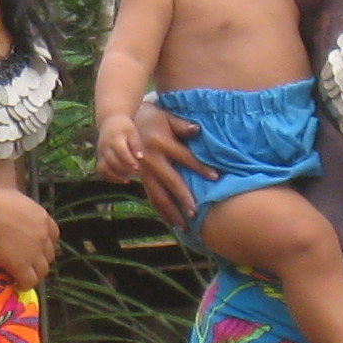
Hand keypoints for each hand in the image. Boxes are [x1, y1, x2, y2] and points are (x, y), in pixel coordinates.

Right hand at [0, 187, 59, 286]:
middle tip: (29, 263)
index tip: (38, 247)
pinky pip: (29, 281)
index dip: (46, 243)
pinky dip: (24, 284)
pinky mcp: (21, 266)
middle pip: (49, 254)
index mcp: (43, 218)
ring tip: (24, 277)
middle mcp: (43, 236)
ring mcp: (33, 253)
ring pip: (42, 270)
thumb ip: (24, 209)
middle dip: (41, 259)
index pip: (54, 235)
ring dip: (35, 274)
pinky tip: (17, 285)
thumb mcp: (16, 198)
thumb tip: (18, 209)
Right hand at [96, 112, 143, 180]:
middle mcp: (105, 146)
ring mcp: (100, 152)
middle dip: (124, 169)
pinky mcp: (99, 157)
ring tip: (127, 179)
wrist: (110, 121)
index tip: (137, 168)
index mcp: (115, 139)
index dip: (129, 161)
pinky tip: (121, 179)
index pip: (120, 152)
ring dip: (115, 176)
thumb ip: (136, 145)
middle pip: (112, 161)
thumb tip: (140, 158)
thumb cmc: (125, 127)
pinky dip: (109, 177)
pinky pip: (100, 170)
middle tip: (135, 172)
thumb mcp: (132, 132)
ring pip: (103, 168)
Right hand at [129, 104, 202, 227]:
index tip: (215, 177)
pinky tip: (170, 221)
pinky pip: (151, 197)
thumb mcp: (167, 117)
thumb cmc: (153, 119)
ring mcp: (143, 171)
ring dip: (170, 212)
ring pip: (157, 195)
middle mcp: (150, 160)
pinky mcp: (141, 178)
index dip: (200, 168)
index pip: (185, 158)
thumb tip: (197, 130)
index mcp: (160, 143)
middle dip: (183, 199)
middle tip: (195, 213)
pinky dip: (161, 210)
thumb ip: (182, 126)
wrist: (127, 123)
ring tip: (183, 226)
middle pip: (170, 182)